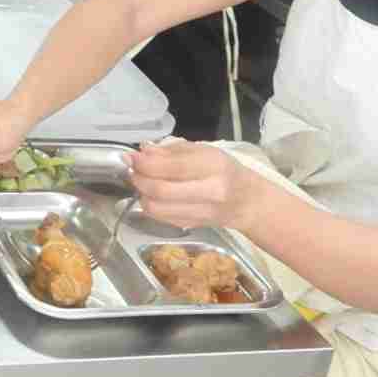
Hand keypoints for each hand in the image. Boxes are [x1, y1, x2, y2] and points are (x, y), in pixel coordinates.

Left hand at [123, 140, 256, 231]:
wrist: (246, 202)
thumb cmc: (224, 171)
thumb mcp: (204, 151)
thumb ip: (172, 150)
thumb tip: (143, 151)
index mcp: (213, 167)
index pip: (172, 167)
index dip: (145, 163)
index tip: (131, 157)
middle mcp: (209, 192)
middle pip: (161, 191)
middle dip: (139, 179)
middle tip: (133, 170)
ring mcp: (201, 213)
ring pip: (156, 208)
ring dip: (140, 193)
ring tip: (141, 182)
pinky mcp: (191, 226)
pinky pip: (160, 218)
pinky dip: (149, 205)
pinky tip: (152, 194)